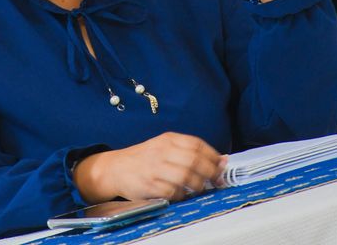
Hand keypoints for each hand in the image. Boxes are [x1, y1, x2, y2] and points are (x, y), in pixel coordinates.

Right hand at [73, 132, 227, 202]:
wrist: (115, 168)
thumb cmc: (144, 159)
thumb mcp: (165, 147)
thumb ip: (190, 152)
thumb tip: (221, 160)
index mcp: (168, 139)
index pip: (197, 144)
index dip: (213, 156)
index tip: (221, 166)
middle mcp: (162, 151)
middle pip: (194, 161)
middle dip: (210, 173)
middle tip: (215, 180)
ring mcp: (155, 168)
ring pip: (186, 177)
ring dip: (198, 186)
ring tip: (199, 188)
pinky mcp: (149, 185)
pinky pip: (173, 192)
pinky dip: (182, 195)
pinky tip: (182, 194)